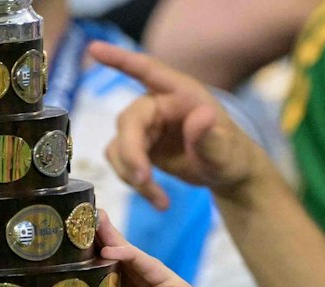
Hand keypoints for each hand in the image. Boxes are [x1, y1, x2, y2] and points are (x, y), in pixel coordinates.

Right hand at [93, 42, 265, 210]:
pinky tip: (157, 199)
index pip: (146, 70)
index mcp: (179, 93)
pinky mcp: (139, 148)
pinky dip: (135, 183)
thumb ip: (211, 136)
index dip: (119, 59)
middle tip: (144, 180)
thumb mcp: (225, 149)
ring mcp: (146, 127)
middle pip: (128, 121)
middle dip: (132, 153)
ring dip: (132, 174)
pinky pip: (122, 163)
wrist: (226, 173)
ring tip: (159, 199)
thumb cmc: (230, 154)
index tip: (94, 49)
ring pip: (120, 146)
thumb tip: (202, 117)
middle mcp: (158, 105)